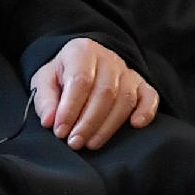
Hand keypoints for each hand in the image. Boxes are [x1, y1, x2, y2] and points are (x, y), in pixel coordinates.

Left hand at [31, 39, 157, 151]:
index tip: (60, 131)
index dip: (71, 109)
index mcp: (82, 51)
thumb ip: (45, 99)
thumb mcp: (44, 81)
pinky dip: (146, 111)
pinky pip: (150, 97)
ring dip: (108, 125)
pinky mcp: (141, 85)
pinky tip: (136, 125)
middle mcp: (109, 58)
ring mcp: (127, 71)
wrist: (81, 66)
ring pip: (126, 98)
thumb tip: (49, 121)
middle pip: (105, 92)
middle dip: (89, 122)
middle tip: (74, 142)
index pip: (80, 80)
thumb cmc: (61, 76)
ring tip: (91, 143)